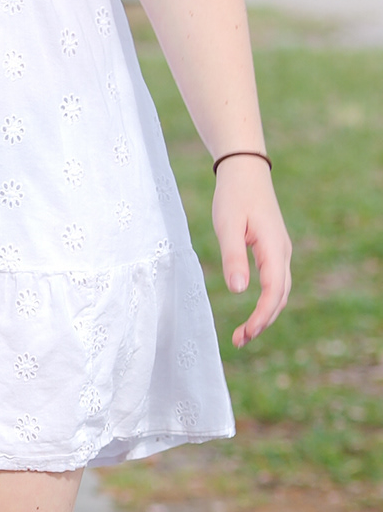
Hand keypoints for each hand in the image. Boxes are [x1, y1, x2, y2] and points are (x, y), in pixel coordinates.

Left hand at [214, 158, 290, 347]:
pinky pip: (275, 282)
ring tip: (243, 334)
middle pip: (280, 296)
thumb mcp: (228, 225)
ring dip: (265, 314)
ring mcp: (280, 252)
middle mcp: (283, 253)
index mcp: (274, 248)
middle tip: (239, 341)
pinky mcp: (273, 250)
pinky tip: (252, 311)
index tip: (246, 333)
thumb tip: (238, 291)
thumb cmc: (234, 196)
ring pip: (280, 291)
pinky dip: (266, 301)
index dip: (262, 315)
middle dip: (263, 321)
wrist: (245, 171)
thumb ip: (233, 257)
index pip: (274, 290)